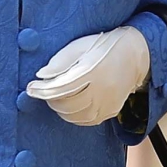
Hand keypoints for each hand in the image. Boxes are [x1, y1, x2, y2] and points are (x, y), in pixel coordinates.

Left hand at [27, 25, 152, 125]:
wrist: (135, 55)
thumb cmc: (103, 47)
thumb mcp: (79, 46)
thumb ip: (60, 61)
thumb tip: (41, 76)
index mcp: (91, 70)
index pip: (60, 87)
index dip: (41, 90)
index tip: (31, 88)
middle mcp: (102, 89)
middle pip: (67, 105)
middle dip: (50, 99)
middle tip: (45, 91)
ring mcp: (108, 102)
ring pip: (76, 116)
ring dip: (61, 109)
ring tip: (58, 97)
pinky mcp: (111, 110)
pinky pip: (87, 120)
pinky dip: (75, 116)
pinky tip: (72, 105)